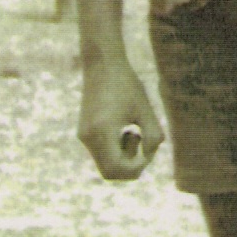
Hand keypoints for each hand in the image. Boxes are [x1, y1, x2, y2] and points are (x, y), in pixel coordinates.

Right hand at [77, 58, 165, 180]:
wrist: (102, 63)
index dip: (137, 168)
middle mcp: (88, 137)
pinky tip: (125, 129)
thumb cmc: (127, 83)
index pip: (117, 170)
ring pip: (105, 165)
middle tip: (142, 142)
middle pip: (109, 173)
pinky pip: (102, 153)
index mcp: (102, 132)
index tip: (149, 149)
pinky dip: (116, 150)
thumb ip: (153, 136)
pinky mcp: (84, 131)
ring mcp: (84, 135)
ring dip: (124, 157)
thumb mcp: (145, 109)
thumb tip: (148, 156)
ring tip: (133, 132)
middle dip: (130, 166)